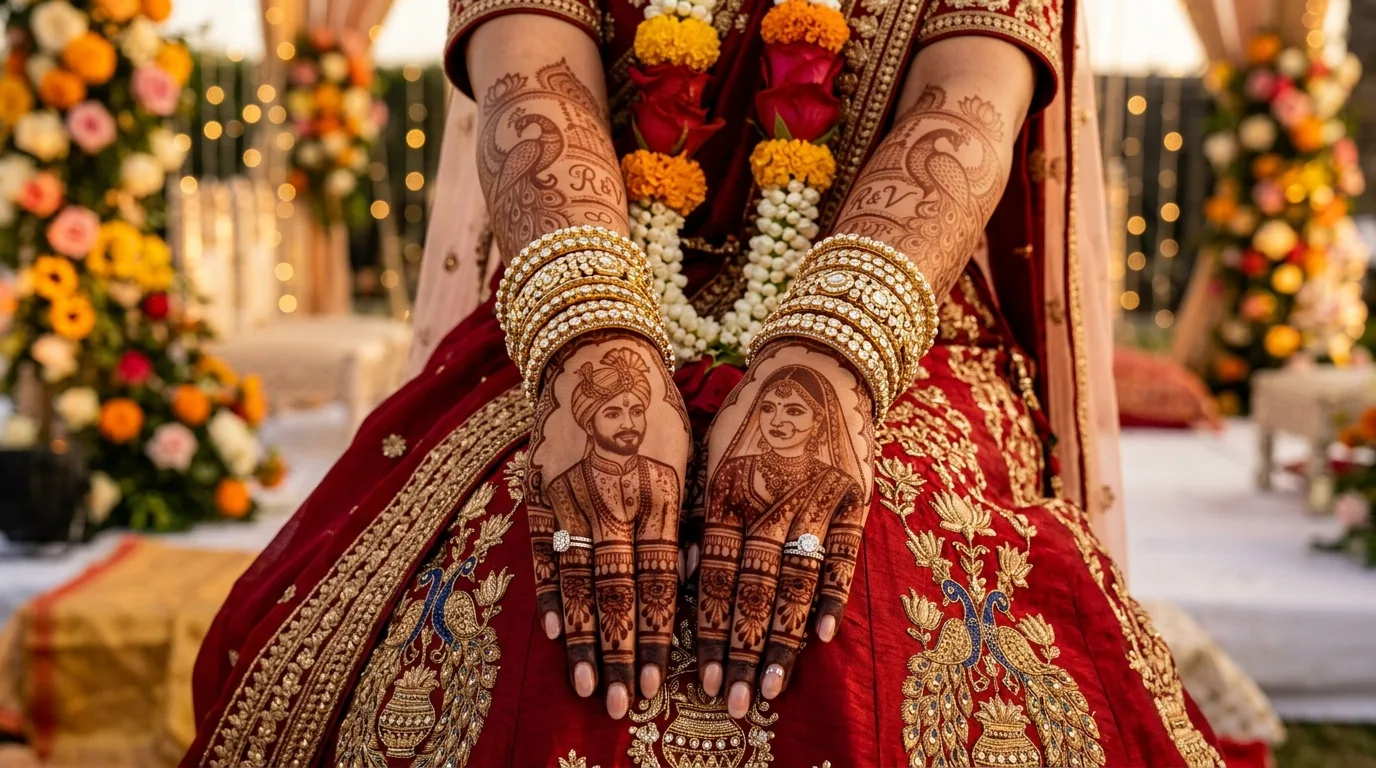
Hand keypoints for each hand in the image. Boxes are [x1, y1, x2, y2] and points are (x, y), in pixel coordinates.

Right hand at [525, 331, 690, 718]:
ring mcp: (570, 497)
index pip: (662, 581)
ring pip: (578, 582)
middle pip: (619, 593)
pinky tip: (554, 633)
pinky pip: (542, 552)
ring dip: (584, 640)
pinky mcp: (538, 490)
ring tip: (588, 686)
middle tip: (625, 705)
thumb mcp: (688, 452)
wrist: (594, 351)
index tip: (665, 682)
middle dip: (624, 653)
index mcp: (661, 492)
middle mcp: (614, 500)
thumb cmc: (656, 405)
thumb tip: (697, 569)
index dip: (661, 635)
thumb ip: (690, 511)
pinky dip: (548, 595)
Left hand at [694, 340, 874, 717]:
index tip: (698, 677)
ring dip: (780, 640)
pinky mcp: (854, 496)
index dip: (706, 629)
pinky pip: (841, 555)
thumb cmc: (751, 414)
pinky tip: (818, 637)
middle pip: (751, 591)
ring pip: (794, 583)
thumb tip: (682, 568)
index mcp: (724, 491)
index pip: (712, 575)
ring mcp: (814, 500)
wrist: (817, 363)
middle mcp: (768, 500)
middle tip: (733, 703)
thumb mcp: (711, 454)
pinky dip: (830, 597)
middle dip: (739, 652)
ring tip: (771, 688)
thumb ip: (697, 511)